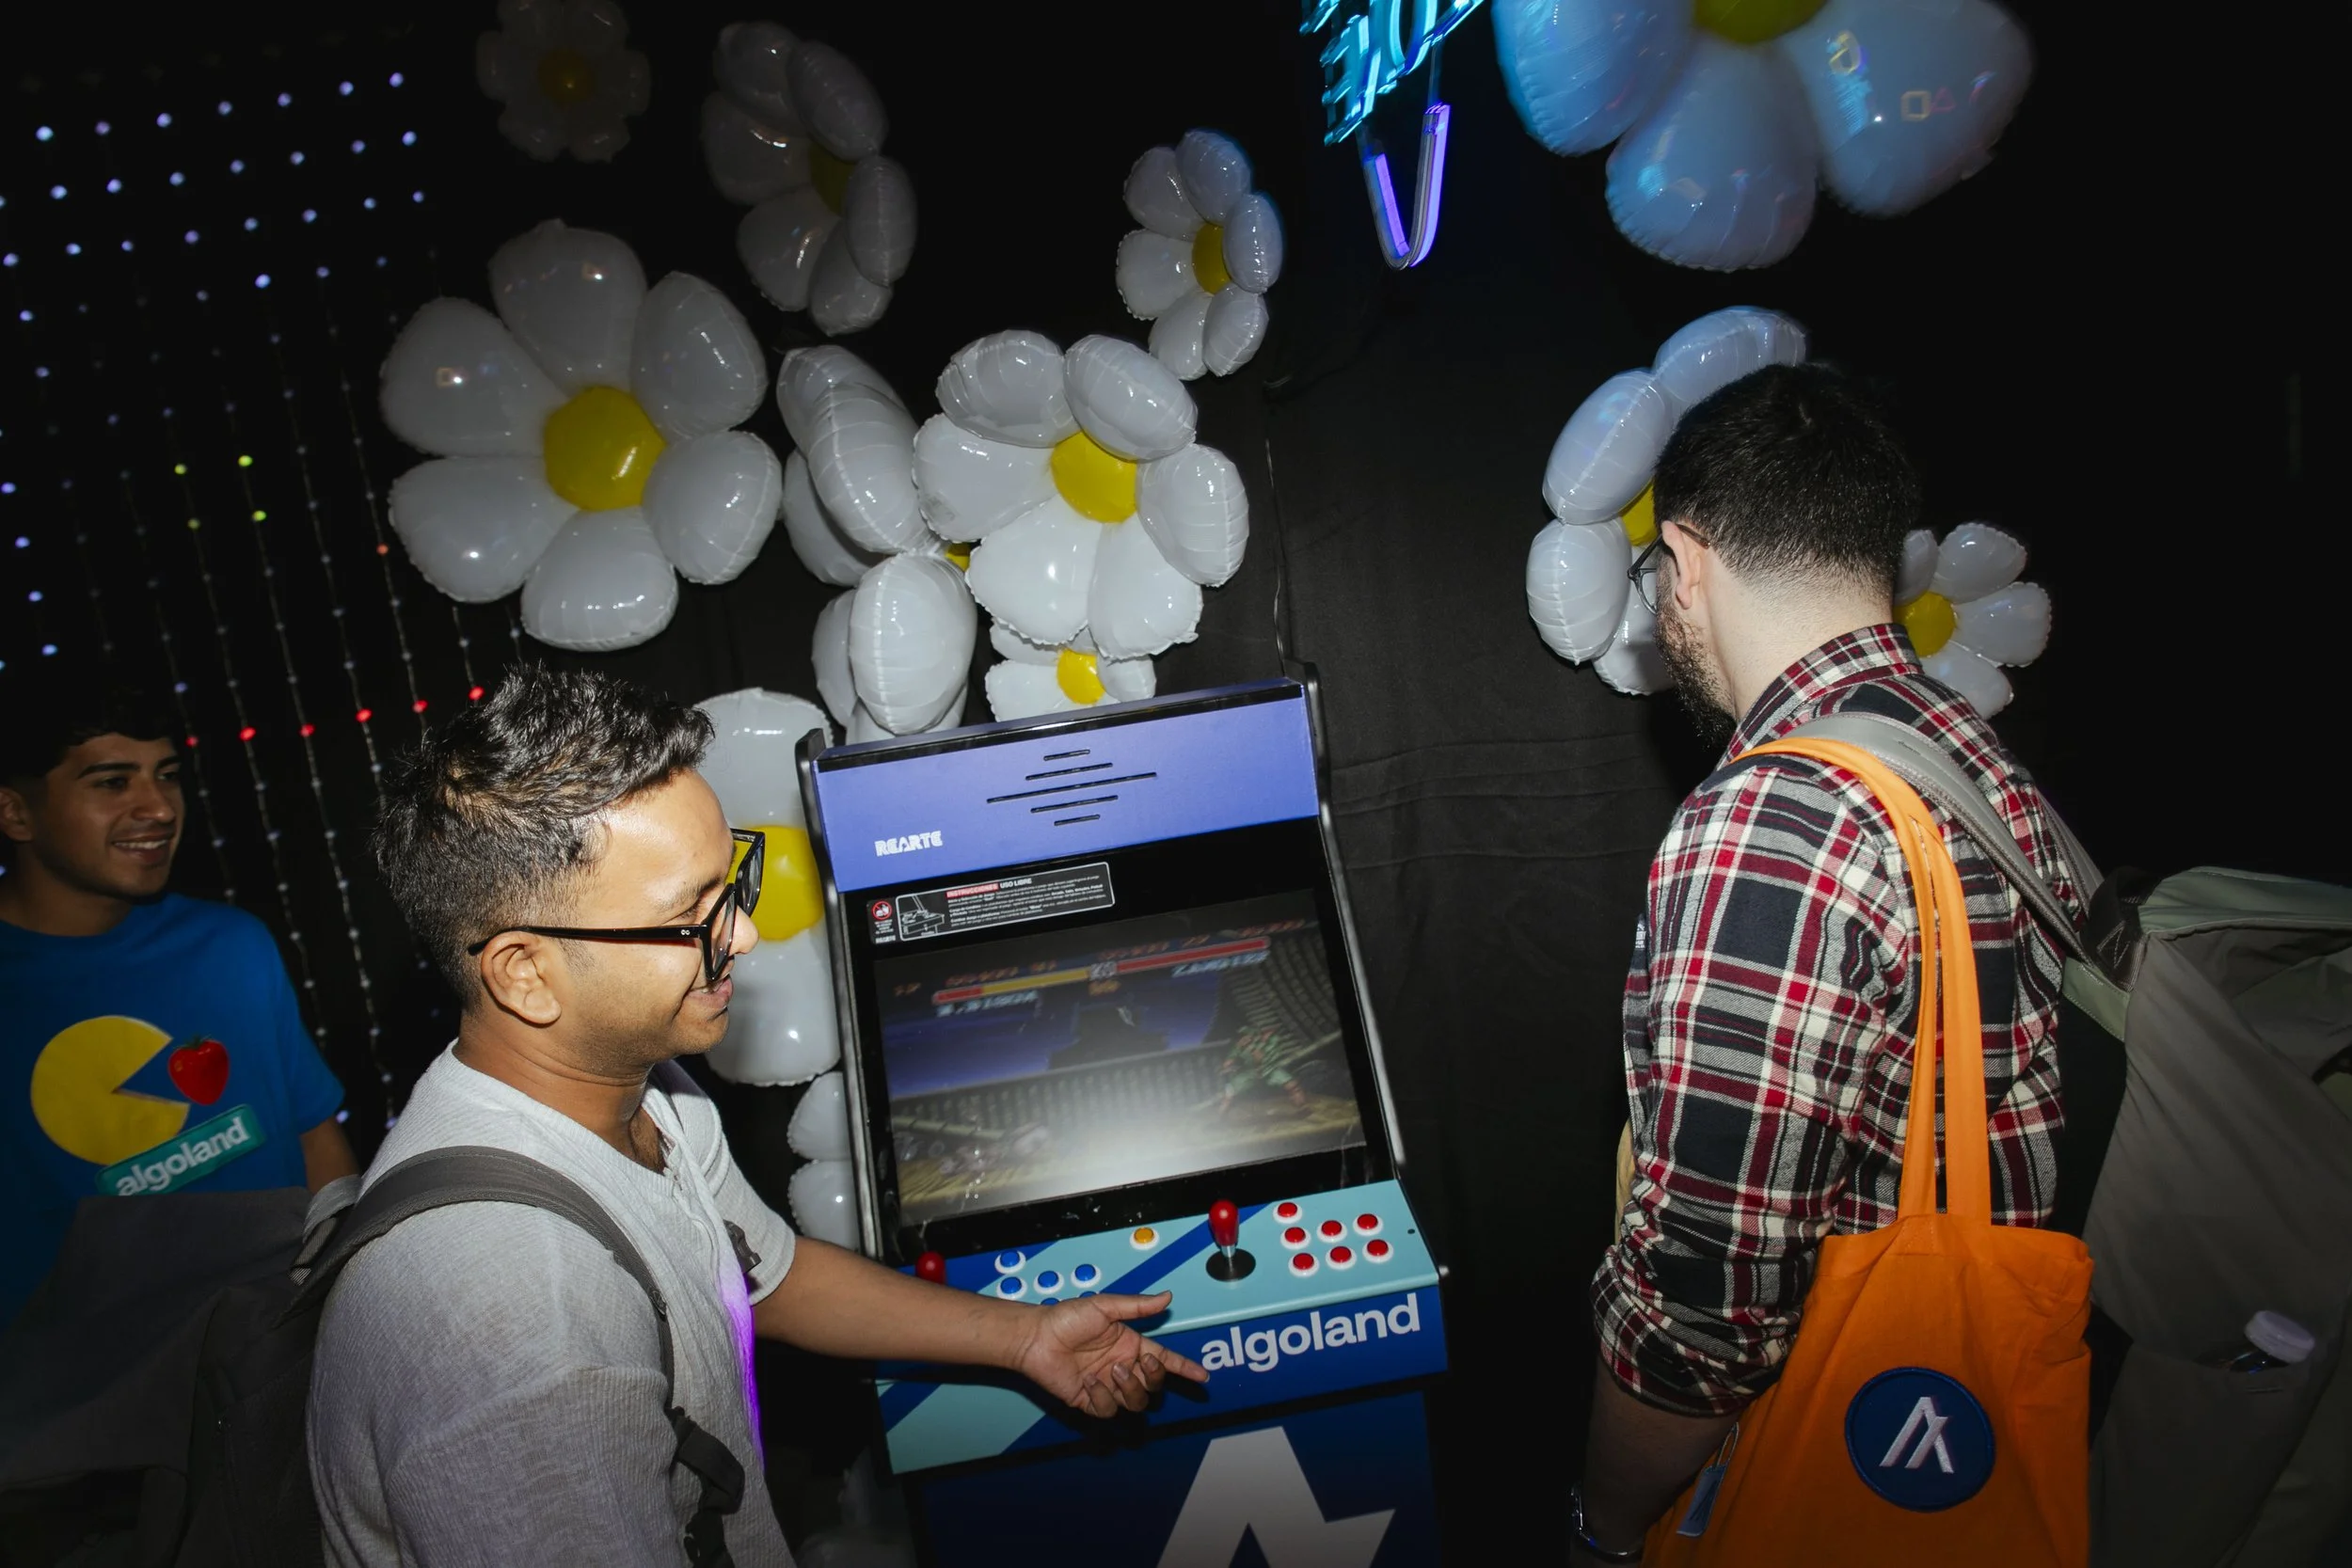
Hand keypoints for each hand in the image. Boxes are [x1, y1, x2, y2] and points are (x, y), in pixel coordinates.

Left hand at [1009, 1291, 1208, 1417]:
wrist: (1036, 1338)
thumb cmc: (1066, 1319)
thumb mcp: (1105, 1306)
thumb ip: (1138, 1305)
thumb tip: (1167, 1297)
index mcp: (1129, 1345)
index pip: (1164, 1359)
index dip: (1184, 1368)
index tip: (1202, 1375)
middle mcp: (1121, 1367)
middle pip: (1153, 1385)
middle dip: (1154, 1377)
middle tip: (1141, 1363)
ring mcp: (1107, 1386)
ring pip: (1136, 1401)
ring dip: (1129, 1388)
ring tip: (1112, 1371)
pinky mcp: (1090, 1401)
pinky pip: (1108, 1409)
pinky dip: (1102, 1397)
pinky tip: (1089, 1381)